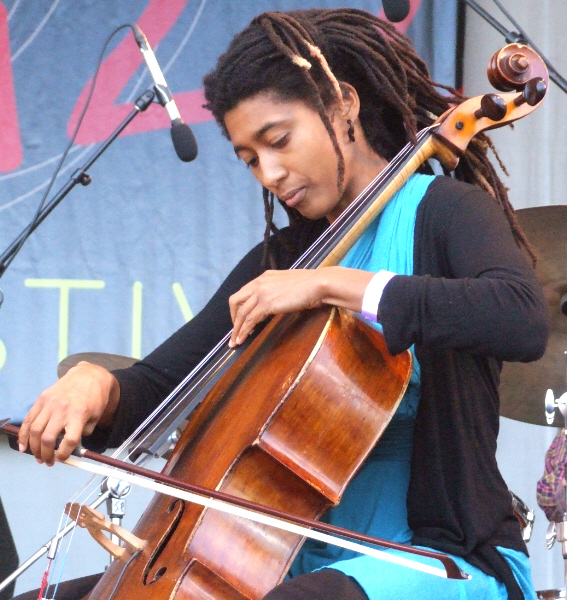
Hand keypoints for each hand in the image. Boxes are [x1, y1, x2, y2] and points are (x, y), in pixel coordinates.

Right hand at [18, 361, 119, 465]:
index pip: (69, 440)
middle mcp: (63, 409)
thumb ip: (83, 432)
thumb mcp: (96, 416)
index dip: (64, 454)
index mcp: (79, 414)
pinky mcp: (42, 399)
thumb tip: (68, 447)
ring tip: (38, 457)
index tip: (62, 459)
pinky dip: (23, 434)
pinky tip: (24, 446)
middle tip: (47, 462)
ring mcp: (50, 403)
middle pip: (48, 438)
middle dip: (46, 454)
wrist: (88, 375)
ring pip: (35, 431)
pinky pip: (29, 419)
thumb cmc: (95, 398)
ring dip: (34, 448)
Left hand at [228, 266, 373, 346]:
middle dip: (233, 318)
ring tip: (235, 342)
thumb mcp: (288, 284)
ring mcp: (261, 293)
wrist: (318, 284)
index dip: (238, 308)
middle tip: (235, 331)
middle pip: (235, 301)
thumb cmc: (310, 286)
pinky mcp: (266, 303)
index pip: (243, 292)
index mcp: (264, 277)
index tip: (239, 320)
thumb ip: (278, 291)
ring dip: (236, 329)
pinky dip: (244, 331)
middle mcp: (259, 283)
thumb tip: (275, 302)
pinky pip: (250, 320)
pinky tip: (243, 339)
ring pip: (241, 313)